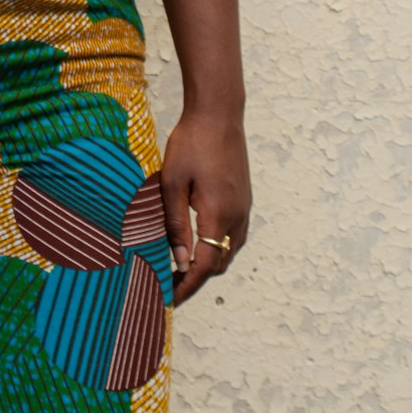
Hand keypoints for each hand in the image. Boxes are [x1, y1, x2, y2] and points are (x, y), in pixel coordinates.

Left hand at [160, 110, 250, 306]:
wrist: (218, 113)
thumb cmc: (191, 143)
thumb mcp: (173, 182)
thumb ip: (176, 223)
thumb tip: (179, 261)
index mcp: (218, 215)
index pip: (205, 266)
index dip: (187, 286)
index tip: (168, 299)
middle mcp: (237, 217)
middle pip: (219, 263)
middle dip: (195, 278)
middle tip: (167, 283)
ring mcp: (244, 208)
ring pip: (228, 250)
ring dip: (208, 263)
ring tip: (180, 266)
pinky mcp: (244, 198)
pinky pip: (233, 235)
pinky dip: (216, 247)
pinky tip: (198, 241)